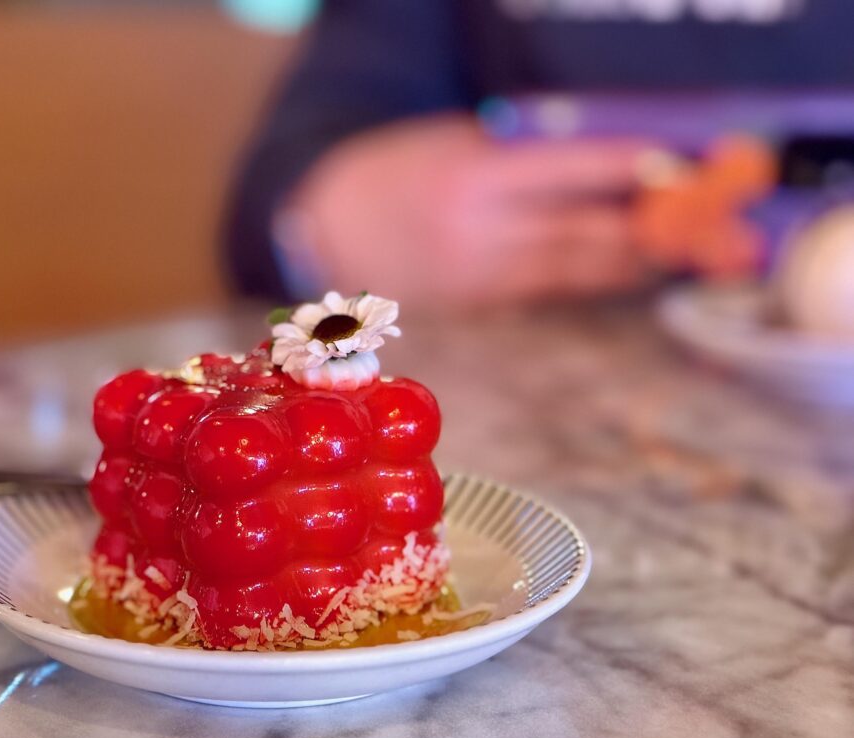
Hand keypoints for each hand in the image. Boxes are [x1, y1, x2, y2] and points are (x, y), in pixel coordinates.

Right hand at [286, 115, 655, 307]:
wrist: (325, 229)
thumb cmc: (392, 172)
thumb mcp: (451, 143)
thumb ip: (515, 158)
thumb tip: (591, 172)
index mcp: (471, 180)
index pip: (567, 173)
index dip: (626, 170)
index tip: (676, 166)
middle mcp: (478, 235)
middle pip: (582, 234)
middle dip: (646, 228)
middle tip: (700, 221)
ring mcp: (476, 277)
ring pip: (571, 271)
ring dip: (628, 259)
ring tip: (676, 247)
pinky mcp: (473, 304)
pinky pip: (543, 288)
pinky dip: (587, 276)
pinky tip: (621, 266)